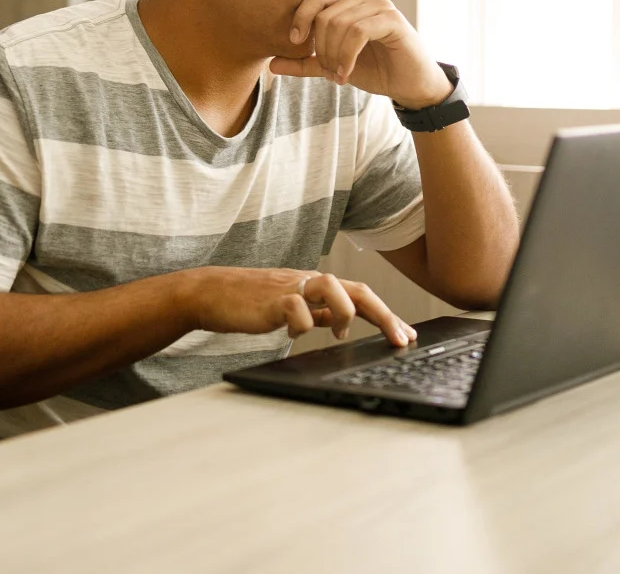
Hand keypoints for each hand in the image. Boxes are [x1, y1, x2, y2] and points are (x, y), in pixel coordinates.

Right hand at [185, 267, 417, 346]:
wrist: (212, 293)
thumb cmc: (251, 302)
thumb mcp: (292, 307)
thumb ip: (316, 312)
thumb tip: (339, 324)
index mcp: (317, 286)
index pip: (361, 295)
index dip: (387, 314)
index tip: (406, 335)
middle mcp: (309, 282)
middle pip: (357, 289)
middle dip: (384, 314)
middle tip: (401, 338)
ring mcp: (291, 288)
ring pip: (332, 286)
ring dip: (344, 313)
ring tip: (339, 333)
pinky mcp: (271, 300)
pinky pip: (296, 308)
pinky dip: (301, 325)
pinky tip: (292, 334)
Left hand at [270, 0, 452, 108]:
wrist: (410, 85)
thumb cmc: (376, 70)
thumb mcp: (333, 66)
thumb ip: (305, 63)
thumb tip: (271, 64)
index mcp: (351, 2)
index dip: (301, 16)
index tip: (296, 43)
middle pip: (325, 13)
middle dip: (320, 47)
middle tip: (327, 71)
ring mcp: (381, 6)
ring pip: (340, 23)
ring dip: (333, 55)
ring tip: (338, 75)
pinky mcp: (392, 20)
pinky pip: (358, 31)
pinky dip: (347, 56)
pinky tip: (347, 73)